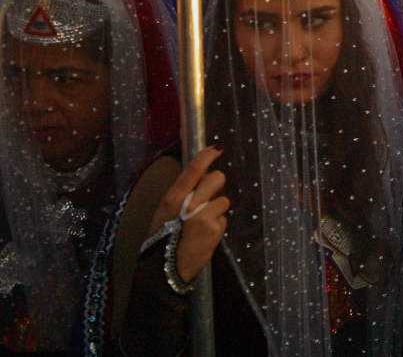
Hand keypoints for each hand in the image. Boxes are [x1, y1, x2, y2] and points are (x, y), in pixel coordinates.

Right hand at [148, 145, 230, 282]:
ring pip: (223, 200)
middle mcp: (190, 203)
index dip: (207, 156)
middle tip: (208, 197)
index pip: (194, 169)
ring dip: (216, 209)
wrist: (165, 269)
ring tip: (202, 224)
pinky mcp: (215, 228)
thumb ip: (181, 196)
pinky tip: (205, 236)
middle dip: (216, 185)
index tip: (216, 148)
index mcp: (173, 197)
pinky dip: (217, 225)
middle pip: (217, 178)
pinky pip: (223, 219)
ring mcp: (204, 216)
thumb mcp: (164, 213)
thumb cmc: (162, 241)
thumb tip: (198, 181)